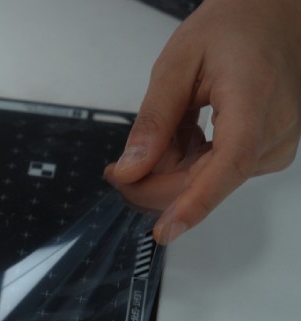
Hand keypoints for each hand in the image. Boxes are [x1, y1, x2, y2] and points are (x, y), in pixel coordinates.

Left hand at [104, 0, 300, 243]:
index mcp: (255, 100)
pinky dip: (188, 161)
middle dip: (152, 183)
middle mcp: (275, 130)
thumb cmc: (231, 30)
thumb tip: (130, 170)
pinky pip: (216, 172)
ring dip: (169, 168)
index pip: (228, 164)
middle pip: (206, 180)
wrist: (272, 18)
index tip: (165, 230)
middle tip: (115, 171)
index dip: (193, 202)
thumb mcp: (177, 64)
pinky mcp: (267, 152)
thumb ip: (153, 120)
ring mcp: (276, 145)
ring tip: (164, 126)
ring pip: (206, 181)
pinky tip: (183, 133)